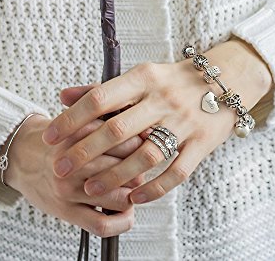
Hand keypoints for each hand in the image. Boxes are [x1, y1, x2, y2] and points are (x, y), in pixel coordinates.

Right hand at [0, 86, 146, 237]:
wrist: (20, 154)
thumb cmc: (56, 138)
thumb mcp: (77, 117)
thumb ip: (105, 117)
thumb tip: (144, 130)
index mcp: (76, 132)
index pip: (121, 137)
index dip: (141, 140)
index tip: (148, 141)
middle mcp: (71, 161)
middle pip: (123, 166)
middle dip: (139, 166)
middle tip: (143, 164)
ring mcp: (68, 188)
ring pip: (118, 196)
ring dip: (133, 194)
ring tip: (133, 187)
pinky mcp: (65, 211)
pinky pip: (102, 224)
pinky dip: (122, 222)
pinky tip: (127, 213)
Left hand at [41, 39, 272, 204]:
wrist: (225, 80)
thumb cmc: (172, 80)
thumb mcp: (139, 76)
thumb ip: (102, 89)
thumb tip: (63, 96)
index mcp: (143, 78)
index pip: (100, 98)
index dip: (72, 118)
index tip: (49, 136)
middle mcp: (162, 99)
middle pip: (117, 129)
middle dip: (84, 151)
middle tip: (59, 168)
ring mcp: (183, 122)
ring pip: (145, 155)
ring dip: (115, 175)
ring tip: (90, 189)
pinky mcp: (201, 143)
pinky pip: (177, 171)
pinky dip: (154, 188)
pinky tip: (134, 198)